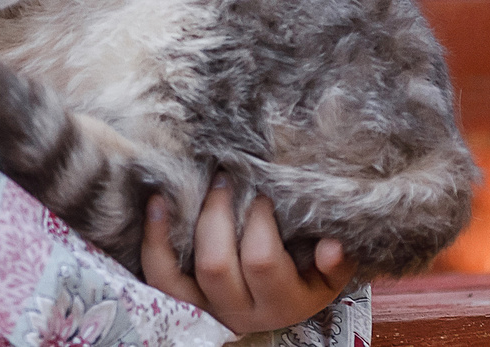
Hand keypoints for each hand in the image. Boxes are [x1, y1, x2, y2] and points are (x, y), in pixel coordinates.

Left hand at [142, 182, 356, 334]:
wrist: (275, 298)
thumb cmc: (303, 273)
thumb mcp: (326, 273)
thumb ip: (336, 261)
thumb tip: (332, 246)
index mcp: (284, 303)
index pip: (261, 261)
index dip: (257, 221)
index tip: (262, 190)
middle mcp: (242, 312)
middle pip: (217, 265)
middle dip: (217, 213)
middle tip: (227, 178)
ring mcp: (207, 307)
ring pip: (184, 273)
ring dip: (186, 224)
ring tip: (195, 185)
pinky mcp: (180, 299)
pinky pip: (159, 274)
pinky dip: (154, 238)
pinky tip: (157, 202)